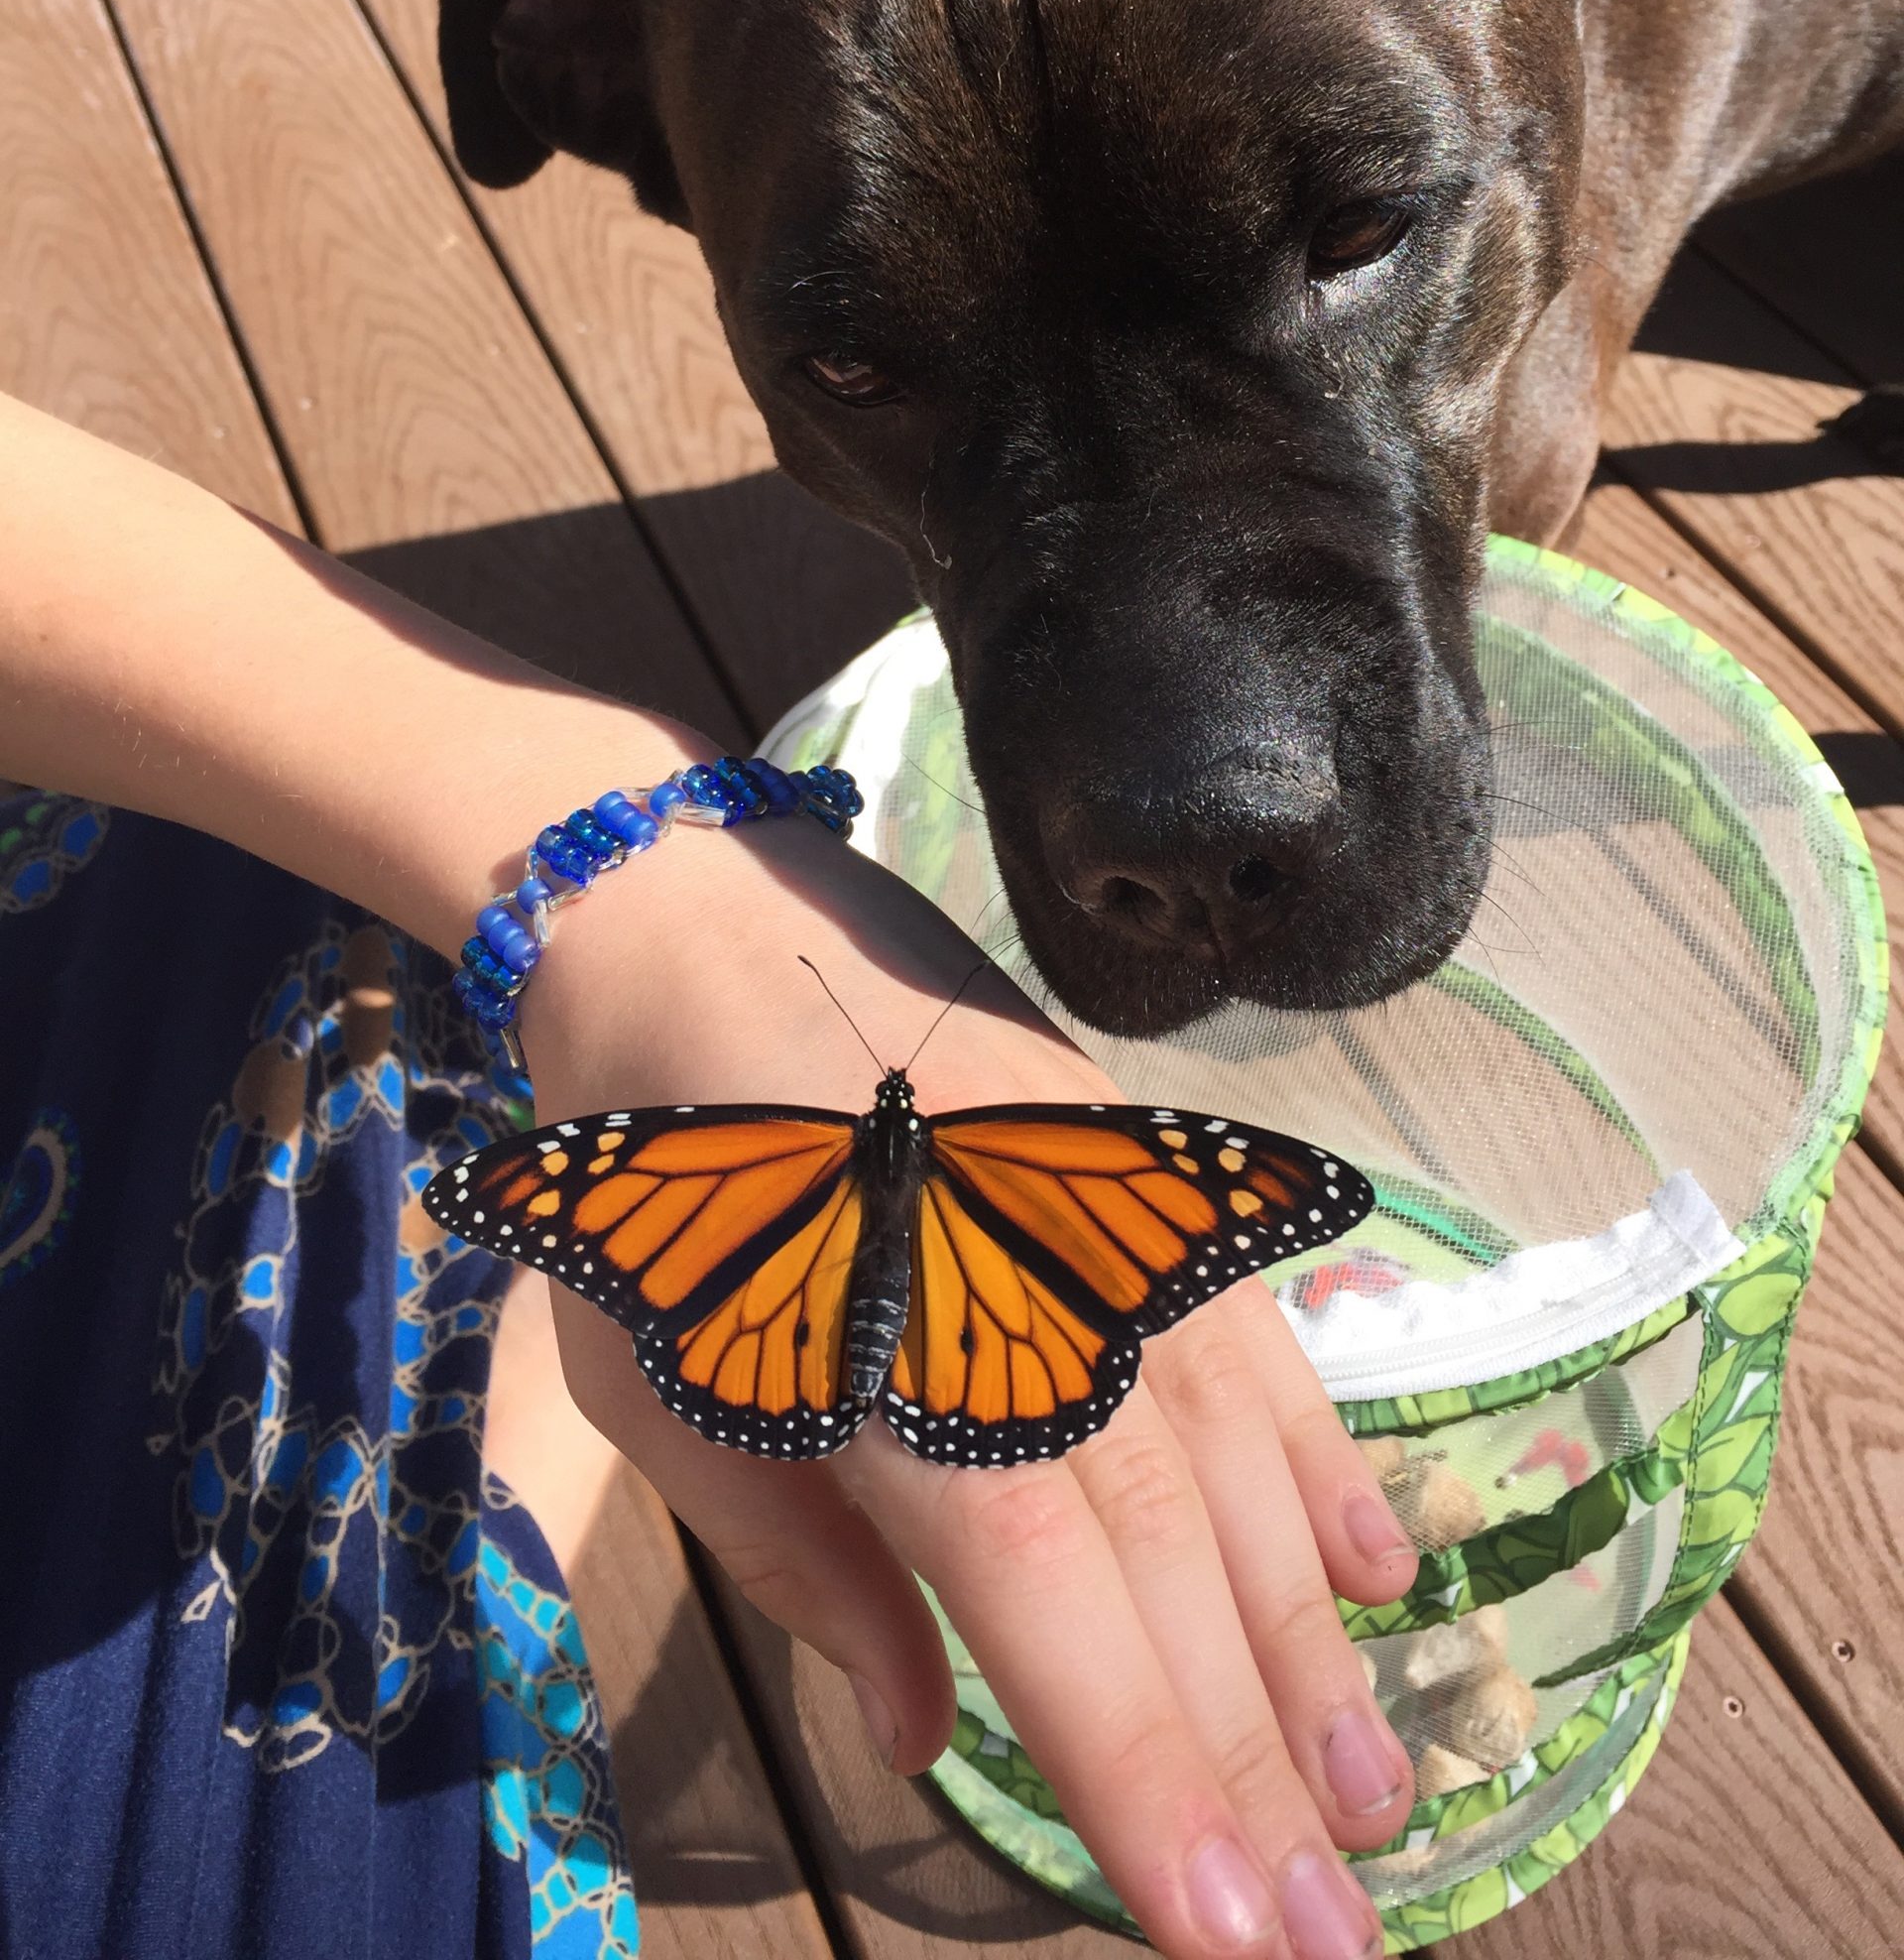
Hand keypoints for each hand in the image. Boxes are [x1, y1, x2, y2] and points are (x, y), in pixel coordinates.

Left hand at [523, 815, 1416, 1959]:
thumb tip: (926, 1740)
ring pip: (1239, 1464)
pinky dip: (1320, 1461)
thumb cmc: (664, 1197)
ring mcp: (1110, 1228)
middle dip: (1254, 1762)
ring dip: (1312, 1641)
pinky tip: (1375, 1572)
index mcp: (889, 1366)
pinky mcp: (1149, 1180)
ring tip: (1375, 1799)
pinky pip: (1257, 1339)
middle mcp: (1031, 1297)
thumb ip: (808, 1570)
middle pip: (1170, 1560)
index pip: (1048, 1604)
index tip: (1232, 1935)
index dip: (1147, 1770)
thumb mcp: (672, 1393)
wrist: (715, 935)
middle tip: (1340, 1941)